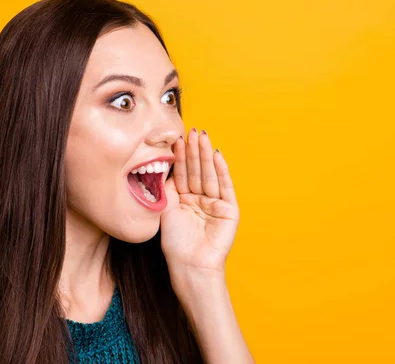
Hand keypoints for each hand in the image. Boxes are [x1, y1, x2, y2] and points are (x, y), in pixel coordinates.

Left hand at [161, 128, 239, 288]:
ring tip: (203, 136)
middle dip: (194, 150)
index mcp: (185, 199)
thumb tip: (164, 163)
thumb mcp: (166, 209)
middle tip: (192, 130)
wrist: (189, 266)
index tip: (176, 138)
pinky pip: (225, 186)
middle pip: (197, 170)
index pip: (183, 173)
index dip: (180, 156)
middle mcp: (201, 199)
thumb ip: (167, 187)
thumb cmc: (175, 243)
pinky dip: (221, 170)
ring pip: (209, 174)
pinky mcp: (230, 210)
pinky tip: (217, 154)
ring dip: (206, 155)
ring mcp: (216, 204)